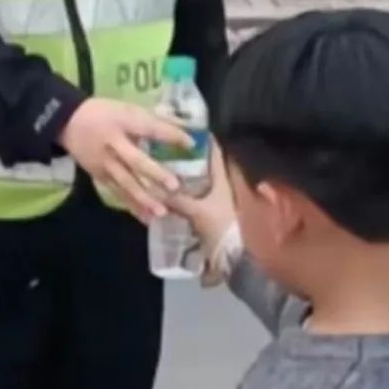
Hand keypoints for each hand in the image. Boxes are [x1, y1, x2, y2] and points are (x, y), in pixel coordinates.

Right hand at [59, 97, 189, 223]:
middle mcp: (113, 144)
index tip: (191, 143)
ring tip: (162, 212)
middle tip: (175, 186)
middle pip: (135, 161)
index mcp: (122, 121)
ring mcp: (104, 163)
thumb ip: (150, 120)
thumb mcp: (126, 108)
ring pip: (126, 183)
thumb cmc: (104, 112)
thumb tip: (183, 129)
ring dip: (144, 199)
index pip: (149, 128)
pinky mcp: (99, 176)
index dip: (170, 135)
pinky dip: (133, 206)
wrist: (67, 122)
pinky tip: (147, 218)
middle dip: (155, 174)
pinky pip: (118, 193)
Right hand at [170, 141, 236, 274]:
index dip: (206, 139)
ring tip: (163, 171)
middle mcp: (223, 188)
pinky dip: (182, 198)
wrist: (235, 260)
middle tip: (167, 150)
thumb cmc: (221, 229)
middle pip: (206, 168)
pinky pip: (194, 201)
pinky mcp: (210, 218)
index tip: (190, 128)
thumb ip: (177, 199)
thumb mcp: (197, 212)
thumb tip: (154, 186)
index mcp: (224, 181)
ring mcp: (217, 203)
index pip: (216, 153)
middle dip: (188, 159)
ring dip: (184, 179)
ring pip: (199, 184)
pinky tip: (166, 198)